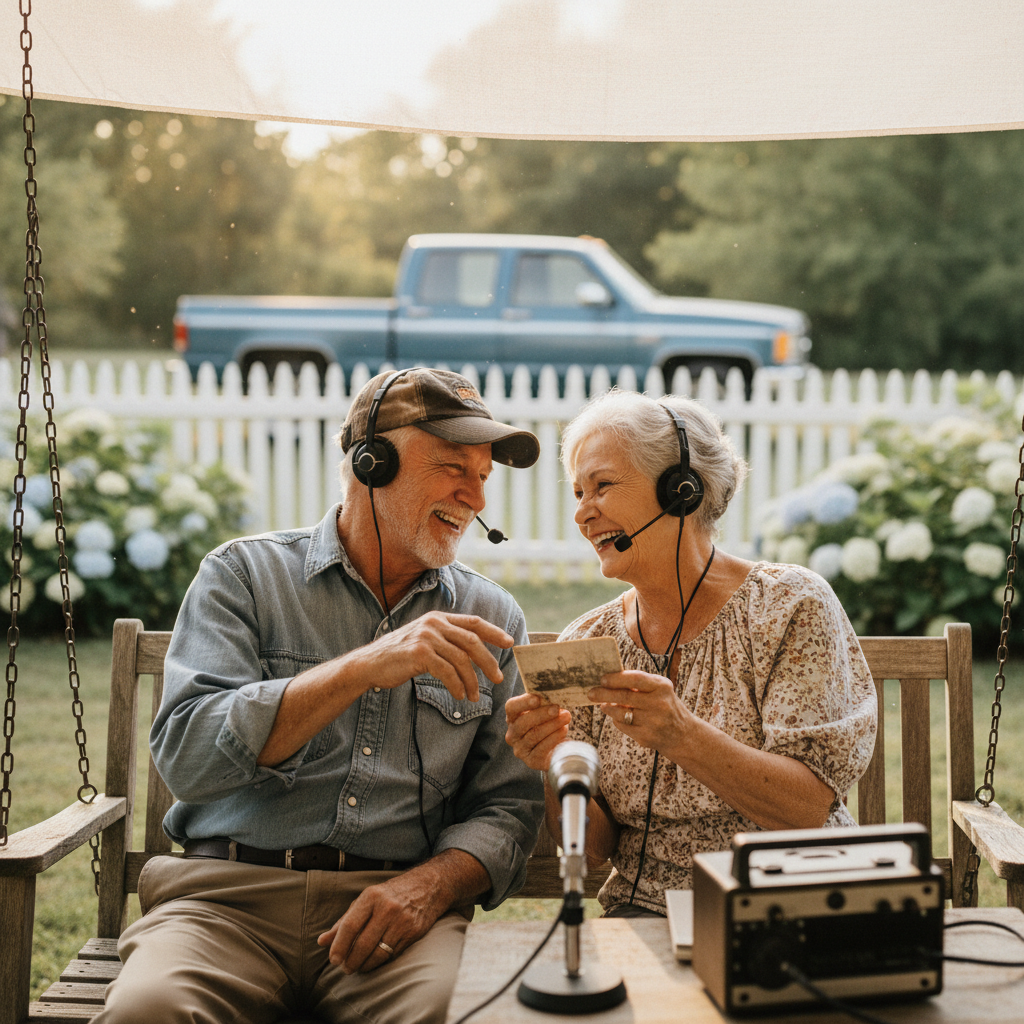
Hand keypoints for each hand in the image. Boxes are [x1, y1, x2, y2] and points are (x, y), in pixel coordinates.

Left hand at [317, 870, 446, 973]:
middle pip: (363, 943)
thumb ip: (344, 921)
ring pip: (378, 953)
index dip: (339, 945)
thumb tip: (322, 941)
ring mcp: (402, 921)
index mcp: (371, 896)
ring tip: (357, 967)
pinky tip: (373, 961)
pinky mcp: (413, 932)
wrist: (428, 886)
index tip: (333, 959)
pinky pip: (392, 954)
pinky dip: (379, 962)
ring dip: (364, 965)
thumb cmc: (390, 894)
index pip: (350, 925)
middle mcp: (387, 908)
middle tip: (345, 968)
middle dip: (351, 961)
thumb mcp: (367, 900)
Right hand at [368, 611, 512, 702]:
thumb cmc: (400, 656)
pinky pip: (447, 671)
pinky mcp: (419, 653)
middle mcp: (434, 624)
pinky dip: (456, 685)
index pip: (474, 622)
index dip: (494, 632)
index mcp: (439, 618)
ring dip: (472, 681)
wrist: (370, 663)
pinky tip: (459, 695)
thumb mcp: (425, 641)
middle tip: (498, 678)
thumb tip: (473, 653)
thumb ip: (446, 641)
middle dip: (488, 661)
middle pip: (472, 641)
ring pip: (461, 659)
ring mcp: (426, 637)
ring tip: (474, 696)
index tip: (510, 643)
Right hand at [504, 692, 571, 769]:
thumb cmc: (548, 723)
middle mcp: (512, 734)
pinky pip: (541, 749)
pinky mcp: (531, 761)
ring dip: (552, 725)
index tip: (537, 698)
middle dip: (541, 714)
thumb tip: (552, 694)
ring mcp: (520, 749)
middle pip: (523, 722)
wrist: (555, 748)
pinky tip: (563, 730)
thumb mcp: (544, 710)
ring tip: (566, 717)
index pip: (511, 707)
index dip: (523, 702)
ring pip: (534, 735)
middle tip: (556, 708)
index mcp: (512, 717)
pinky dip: (554, 738)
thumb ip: (544, 702)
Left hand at [587, 670, 691, 752]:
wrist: (682, 734)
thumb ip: (638, 684)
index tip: (602, 679)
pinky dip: (617, 720)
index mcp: (662, 687)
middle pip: (624, 696)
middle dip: (604, 694)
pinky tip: (616, 716)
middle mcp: (659, 704)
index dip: (616, 678)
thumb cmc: (665, 705)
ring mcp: (653, 722)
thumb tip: (609, 679)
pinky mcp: (646, 737)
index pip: (635, 679)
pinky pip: (623, 726)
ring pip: (620, 713)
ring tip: (603, 704)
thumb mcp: (659, 690)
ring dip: (608, 707)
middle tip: (591, 692)